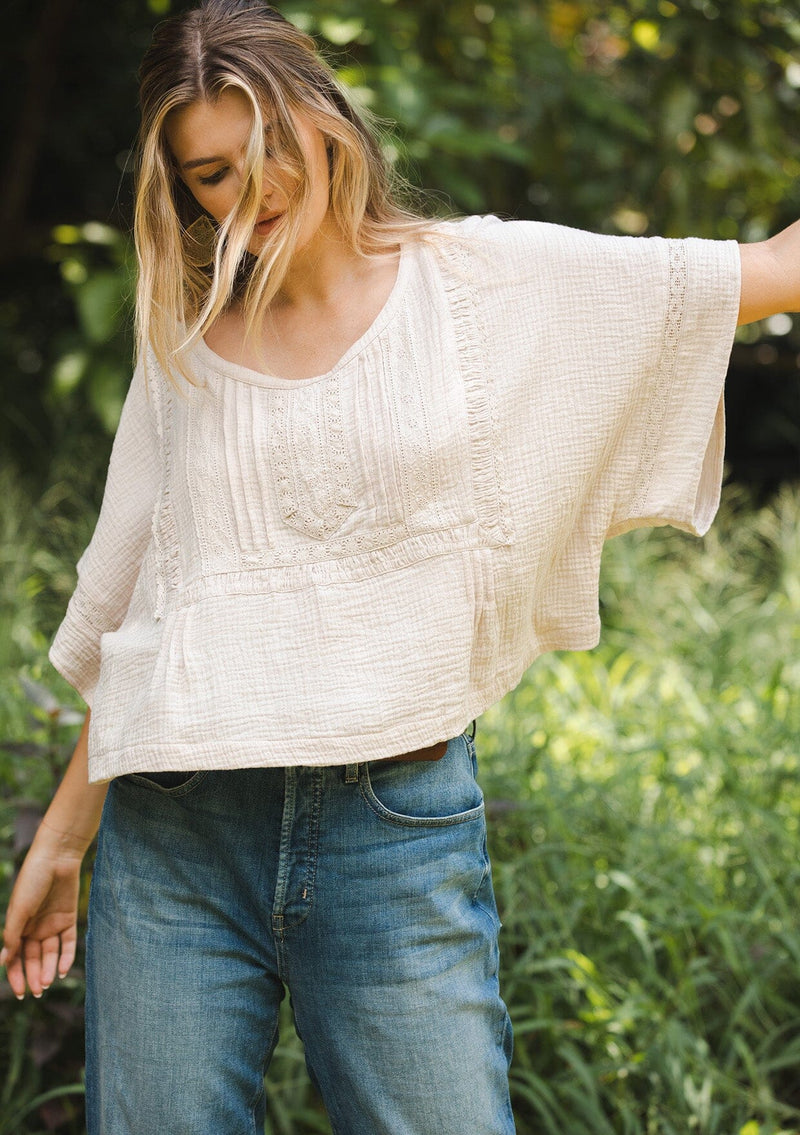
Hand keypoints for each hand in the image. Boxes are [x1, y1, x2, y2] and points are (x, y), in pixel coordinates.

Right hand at [1, 824, 84, 998]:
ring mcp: (52, 924)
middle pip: (32, 958)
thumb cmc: (32, 881)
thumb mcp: (19, 910)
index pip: (15, 958)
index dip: (15, 976)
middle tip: (37, 992)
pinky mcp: (69, 919)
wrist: (57, 857)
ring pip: (49, 954)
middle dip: (33, 976)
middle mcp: (34, 928)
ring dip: (48, 969)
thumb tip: (3, 962)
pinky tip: (61, 971)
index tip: (19, 994)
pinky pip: (67, 943)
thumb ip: (12, 936)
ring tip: (47, 983)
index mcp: (17, 926)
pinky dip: (64, 957)